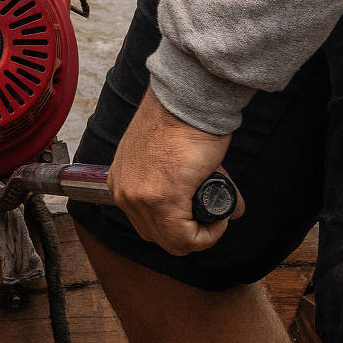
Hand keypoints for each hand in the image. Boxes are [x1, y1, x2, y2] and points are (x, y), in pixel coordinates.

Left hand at [108, 86, 241, 253]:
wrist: (186, 100)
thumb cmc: (180, 121)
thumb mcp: (165, 157)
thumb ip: (181, 185)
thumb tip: (212, 208)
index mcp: (122, 182)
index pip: (148, 225)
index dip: (179, 226)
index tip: (201, 212)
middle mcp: (125, 194)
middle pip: (160, 238)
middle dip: (190, 232)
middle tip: (211, 214)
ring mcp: (141, 198)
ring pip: (174, 242)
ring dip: (202, 234)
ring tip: (217, 213)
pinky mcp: (162, 199)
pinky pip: (188, 238)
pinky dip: (209, 233)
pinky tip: (220, 216)